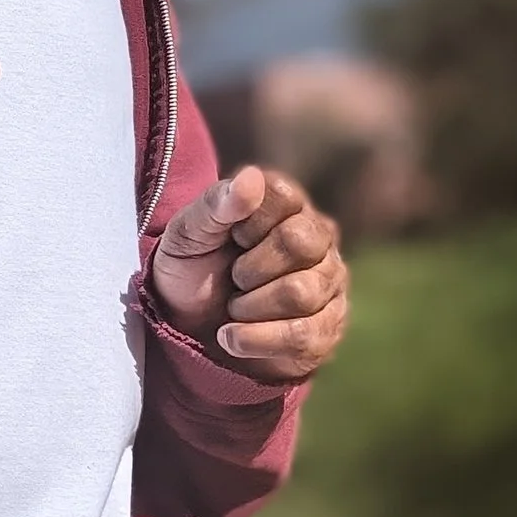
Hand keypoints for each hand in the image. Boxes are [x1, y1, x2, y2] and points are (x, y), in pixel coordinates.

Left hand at [149, 167, 348, 382]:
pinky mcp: (329, 327)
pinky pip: (303, 335)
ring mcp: (330, 283)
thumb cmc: (191, 270)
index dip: (246, 224)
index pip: (284, 198)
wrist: (188, 326)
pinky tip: (234, 337)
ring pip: (300, 293)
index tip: (230, 239)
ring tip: (235, 306)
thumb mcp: (187, 234)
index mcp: (286, 203)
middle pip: (299, 244)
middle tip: (232, 277)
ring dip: (249, 307)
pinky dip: (255, 340)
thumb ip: (215, 204)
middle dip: (249, 269)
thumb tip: (251, 176)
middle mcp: (319, 237)